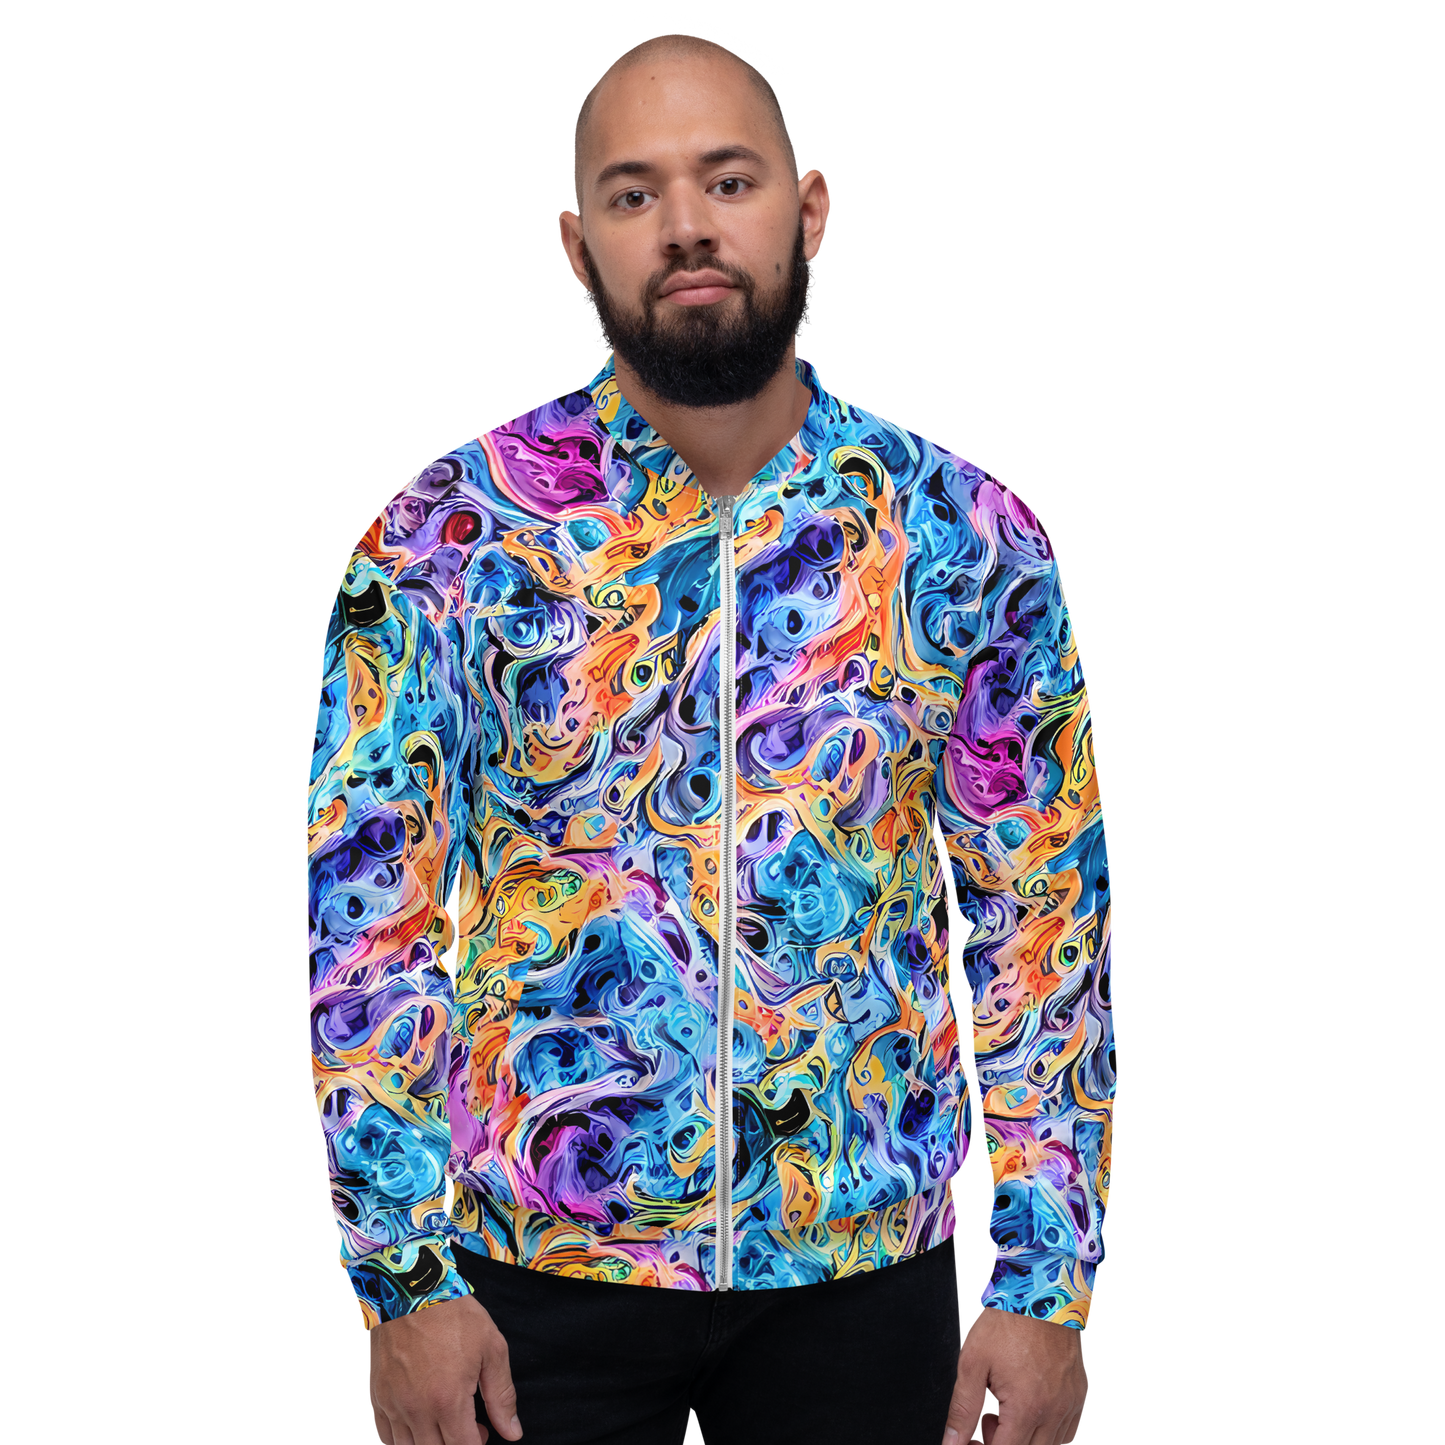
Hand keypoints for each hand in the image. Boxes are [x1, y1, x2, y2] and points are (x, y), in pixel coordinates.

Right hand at [366, 1291, 523, 1443]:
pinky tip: (415, 1423)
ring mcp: (391, 1405)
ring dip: (429, 1444)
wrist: (411, 1287)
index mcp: (447, 1400)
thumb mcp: (491, 1348)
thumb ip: (501, 1395)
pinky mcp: (374, 1397)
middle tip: (466, 1425)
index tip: (483, 1431)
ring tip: (442, 1422)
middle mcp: (415, 1410)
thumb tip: (512, 1432)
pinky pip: (383, 1438)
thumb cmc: (454, 1314)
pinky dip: (399, 1441)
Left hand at [941, 1307, 1089, 1444]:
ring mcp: (1072, 1405)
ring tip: (1005, 1413)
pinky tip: (1029, 1413)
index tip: (971, 1440)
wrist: (1038, 1292)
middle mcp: (1054, 1412)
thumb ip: (963, 1409)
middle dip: (1001, 1444)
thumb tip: (952, 1442)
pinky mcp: (1081, 1396)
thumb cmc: (1006, 1322)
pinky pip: (1070, 1434)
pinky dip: (1049, 1434)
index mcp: (1026, 1408)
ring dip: (1025, 1440)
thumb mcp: (973, 1362)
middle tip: (985, 1422)